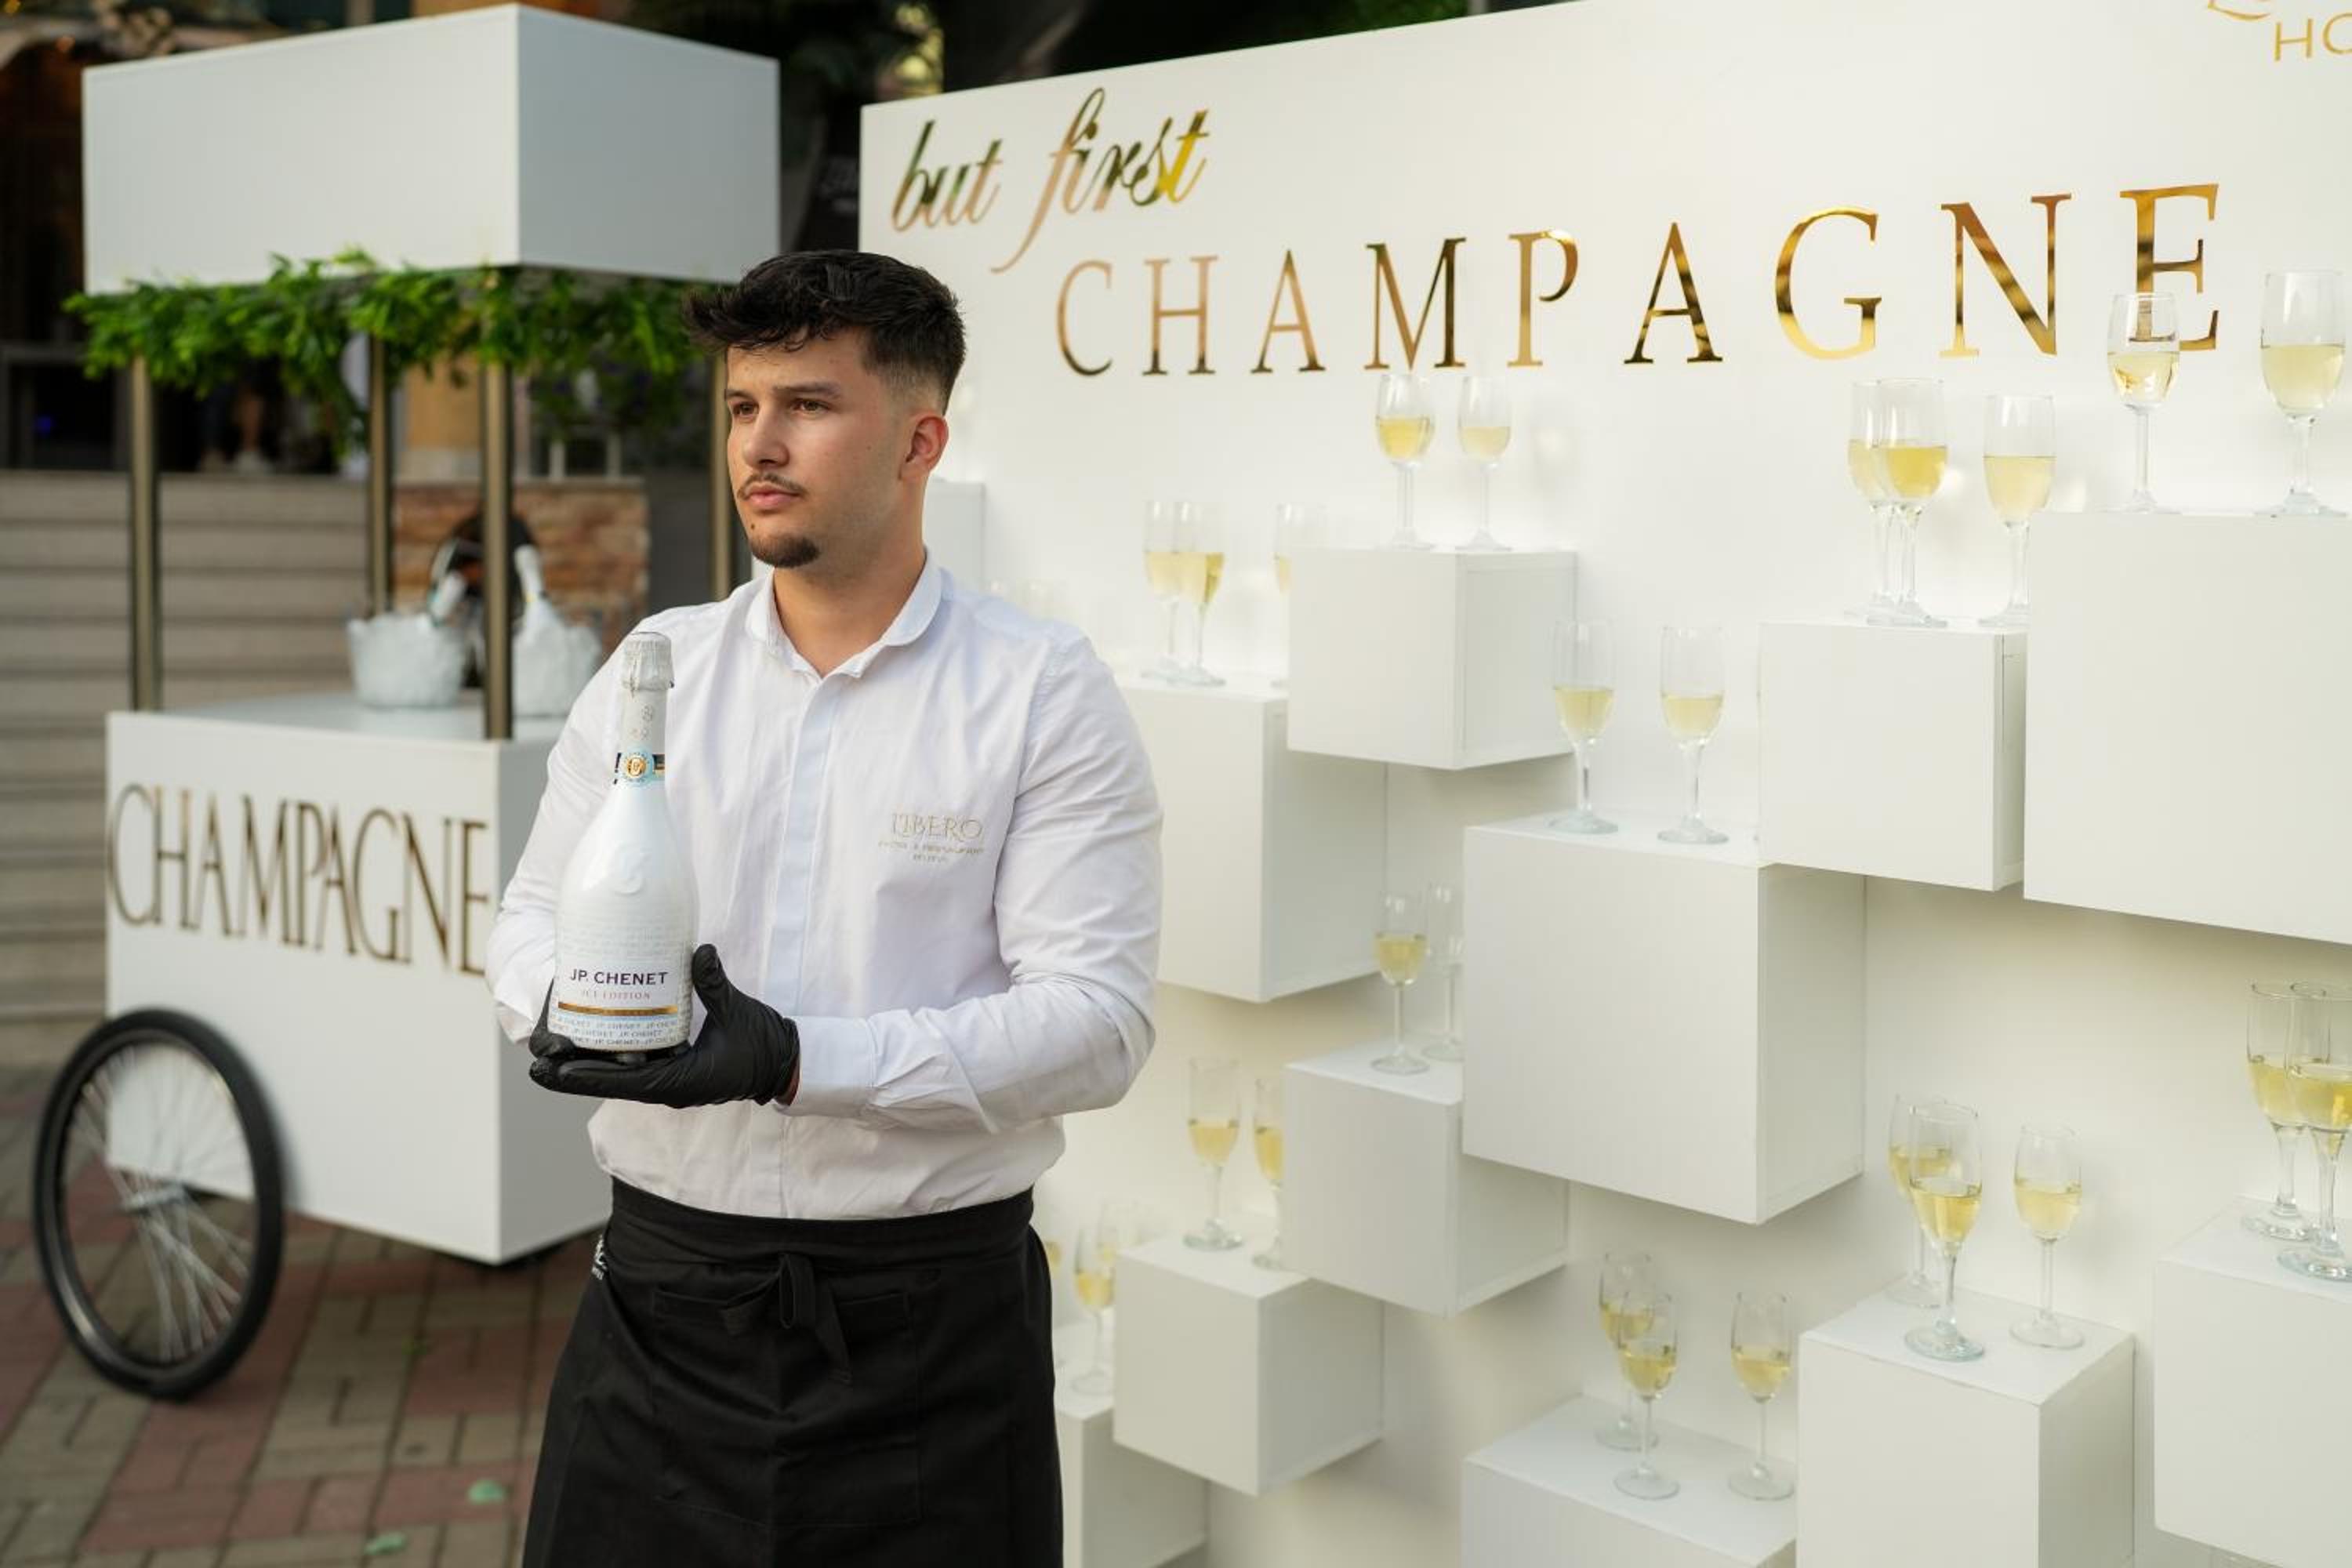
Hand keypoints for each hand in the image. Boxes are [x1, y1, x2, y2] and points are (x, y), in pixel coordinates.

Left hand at [528, 945, 799, 1107]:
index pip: (624, 1081)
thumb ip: (715, 985)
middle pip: (610, 1083)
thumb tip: (699, 952)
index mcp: (680, 1080)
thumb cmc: (762, 1045)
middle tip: (537, 1064)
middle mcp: (668, 1087)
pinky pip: (634, 1069)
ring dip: (586, 1069)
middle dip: (573, 1075)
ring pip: (617, 1079)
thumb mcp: (740, 1013)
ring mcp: (669, 1082)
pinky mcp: (673, 1072)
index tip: (554, 1070)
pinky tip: (592, 1045)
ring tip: (552, 1057)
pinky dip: (609, 1060)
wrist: (783, 1064)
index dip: (587, 1076)